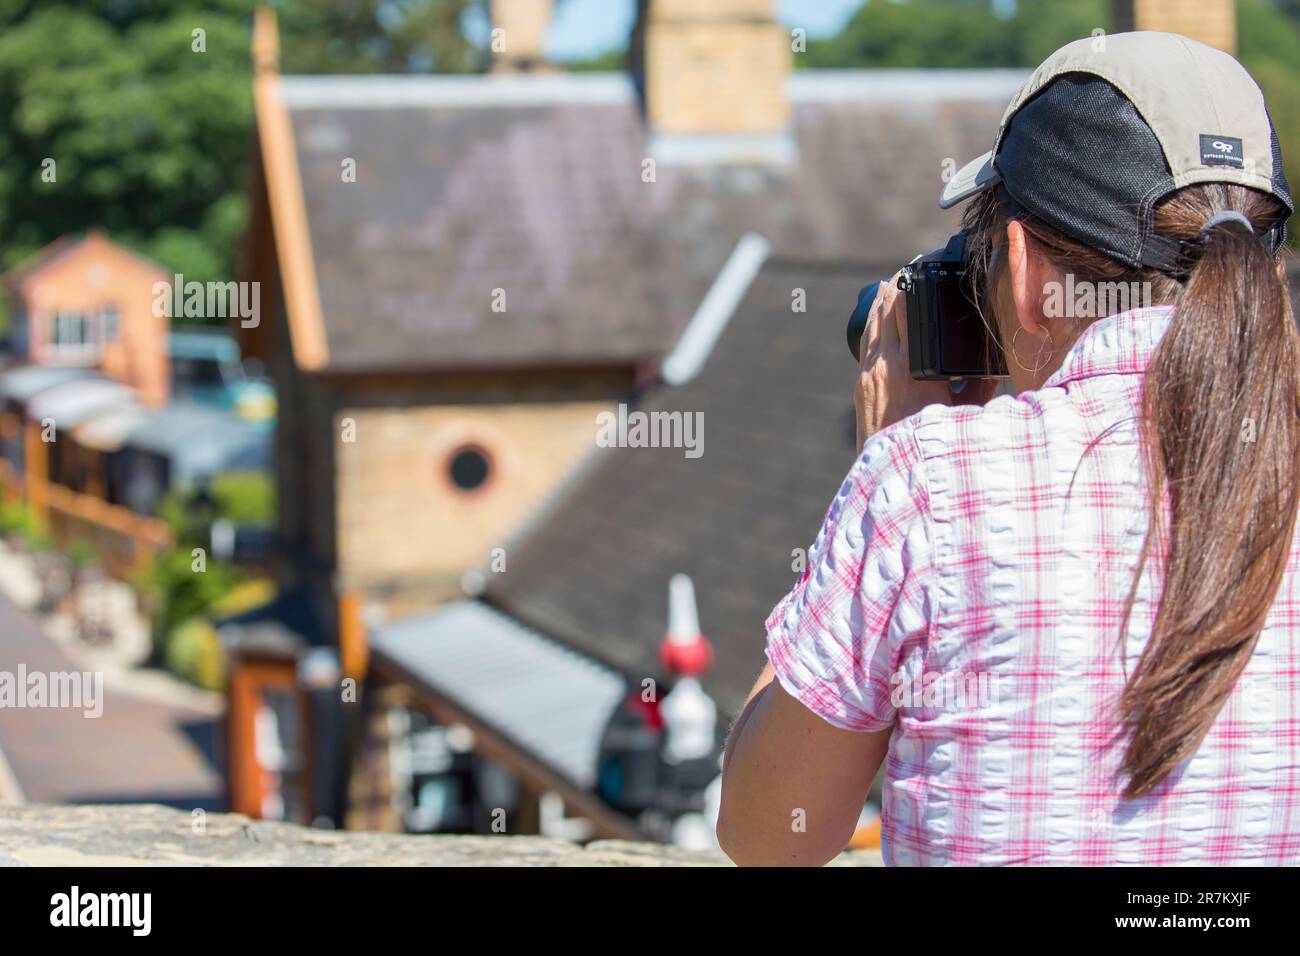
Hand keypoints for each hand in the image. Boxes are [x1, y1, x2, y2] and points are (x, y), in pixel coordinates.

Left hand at [852, 274, 998, 449]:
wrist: (894, 473)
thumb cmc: (934, 444)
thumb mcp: (965, 411)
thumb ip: (979, 384)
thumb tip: (993, 364)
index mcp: (916, 367)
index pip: (907, 313)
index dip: (911, 289)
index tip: (919, 271)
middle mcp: (888, 365)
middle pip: (886, 313)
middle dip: (895, 290)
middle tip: (905, 271)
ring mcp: (870, 374)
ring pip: (873, 327)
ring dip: (880, 305)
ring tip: (889, 285)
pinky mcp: (861, 385)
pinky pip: (866, 345)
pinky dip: (873, 327)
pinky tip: (877, 318)